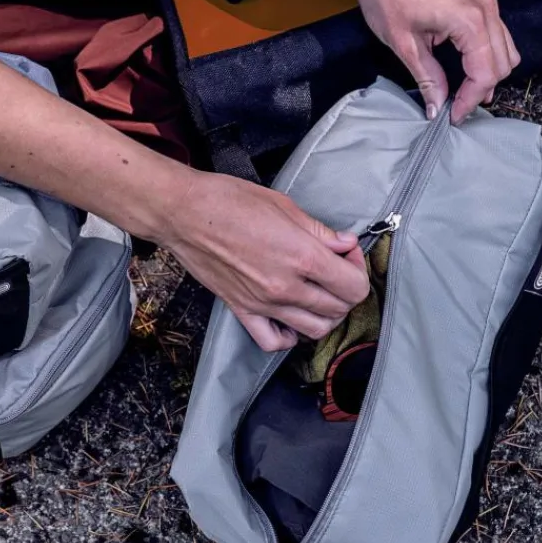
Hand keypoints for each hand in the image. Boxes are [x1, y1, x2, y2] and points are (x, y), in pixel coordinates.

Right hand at [159, 171, 369, 350]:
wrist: (183, 214)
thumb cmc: (228, 201)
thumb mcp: (283, 205)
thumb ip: (319, 231)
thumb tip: (344, 243)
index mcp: (303, 257)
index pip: (355, 286)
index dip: (358, 268)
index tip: (346, 252)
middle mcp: (287, 287)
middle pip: (340, 309)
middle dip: (345, 289)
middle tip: (333, 267)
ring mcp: (263, 304)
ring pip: (314, 330)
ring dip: (324, 314)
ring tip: (316, 293)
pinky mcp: (242, 310)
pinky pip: (274, 341)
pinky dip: (288, 335)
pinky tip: (289, 316)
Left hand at [348, 0, 520, 122]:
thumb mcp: (405, 46)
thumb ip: (428, 78)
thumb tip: (437, 106)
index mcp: (470, 20)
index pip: (484, 72)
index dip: (469, 100)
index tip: (451, 116)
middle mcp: (486, 9)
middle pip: (501, 63)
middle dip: (480, 89)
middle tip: (455, 109)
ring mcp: (486, 2)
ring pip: (504, 50)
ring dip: (487, 74)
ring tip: (461, 94)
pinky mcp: (480, 0)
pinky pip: (496, 36)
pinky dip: (487, 57)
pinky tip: (466, 71)